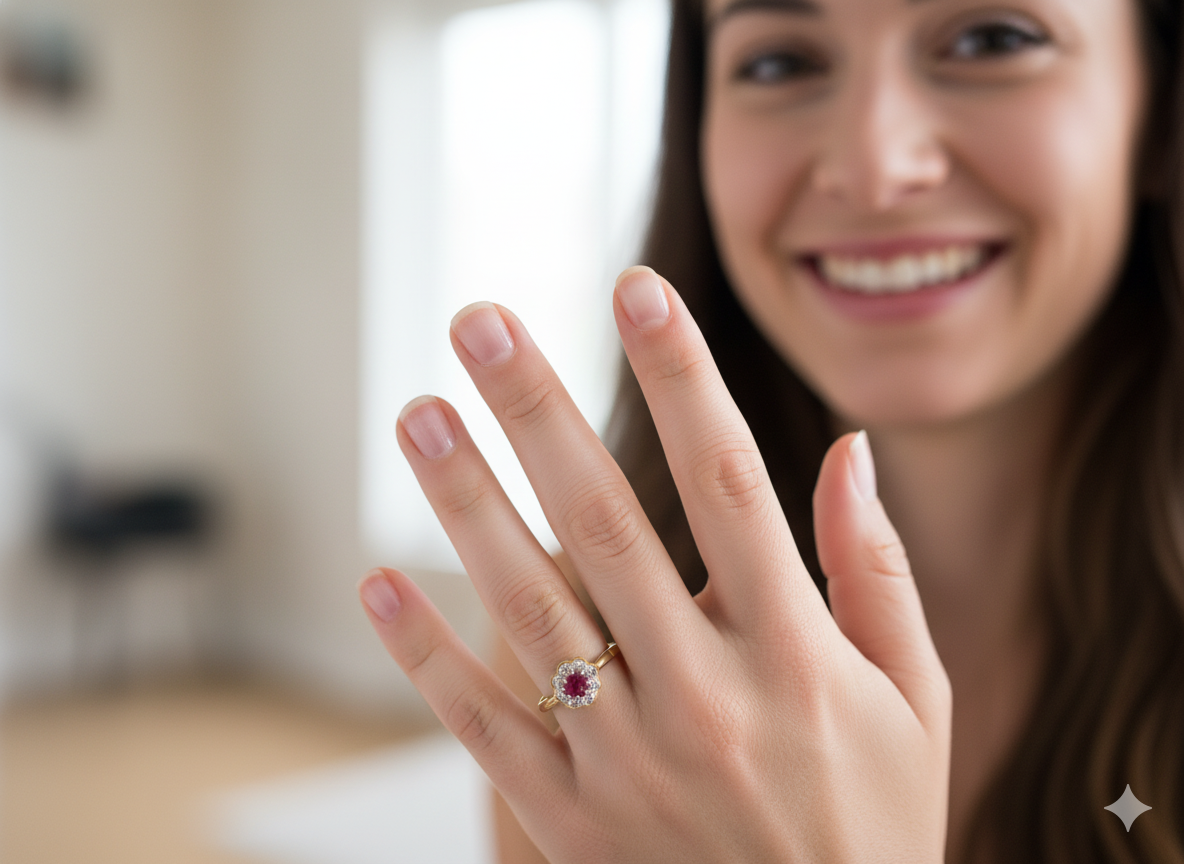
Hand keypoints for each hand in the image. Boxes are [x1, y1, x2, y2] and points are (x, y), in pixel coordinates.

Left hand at [359, 266, 950, 862]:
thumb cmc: (876, 824)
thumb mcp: (918, 699)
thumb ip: (879, 571)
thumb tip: (847, 450)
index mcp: (797, 653)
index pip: (732, 483)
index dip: (681, 375)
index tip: (635, 289)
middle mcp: (705, 695)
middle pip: (607, 524)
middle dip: (539, 412)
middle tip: (479, 322)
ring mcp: (627, 759)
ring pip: (530, 611)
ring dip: (467, 506)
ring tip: (418, 414)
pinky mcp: (571, 818)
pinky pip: (485, 725)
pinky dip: (426, 654)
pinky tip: (376, 581)